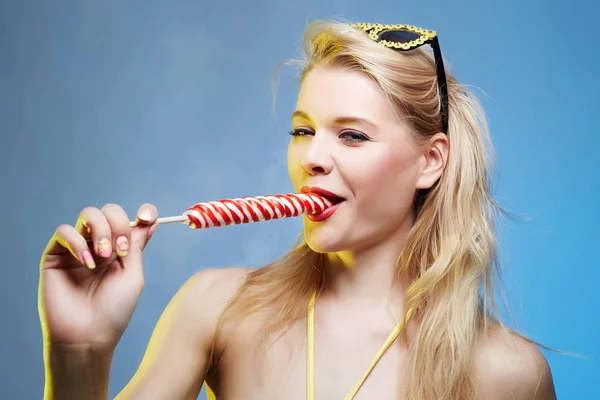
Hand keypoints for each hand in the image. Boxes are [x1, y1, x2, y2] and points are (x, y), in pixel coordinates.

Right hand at [38, 203, 158, 350]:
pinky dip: (78, 242)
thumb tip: (150, 220)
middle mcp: (100, 244)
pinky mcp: (55, 255)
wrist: (87, 336)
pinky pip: (64, 231)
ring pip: (88, 214)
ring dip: (101, 231)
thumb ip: (136, 245)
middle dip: (119, 224)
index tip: (147, 217)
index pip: (131, 219)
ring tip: (104, 257)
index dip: (142, 212)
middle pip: (109, 211)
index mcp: (121, 249)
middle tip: (120, 251)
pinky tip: (87, 263)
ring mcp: (78, 248)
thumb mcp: (133, 275)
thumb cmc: (113, 311)